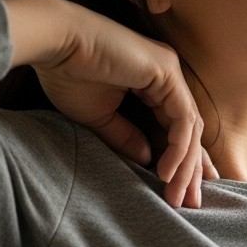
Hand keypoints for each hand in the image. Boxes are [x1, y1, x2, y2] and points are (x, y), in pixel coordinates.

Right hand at [5, 0, 216, 207]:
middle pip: (190, 130)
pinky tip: (166, 172)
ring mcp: (171, 72)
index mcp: (155, 84)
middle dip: (192, 169)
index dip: (184, 159)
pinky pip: (182, 119)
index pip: (179, 127)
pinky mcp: (167, 73)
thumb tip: (148, 159)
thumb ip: (126, 137)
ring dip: (185, 166)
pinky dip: (178, 148)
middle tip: (190, 202)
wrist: (54, 44)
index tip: (185, 189)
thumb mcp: (99, 117)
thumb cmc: (68, 74)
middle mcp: (168, 77)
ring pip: (190, 127)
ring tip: (177, 196)